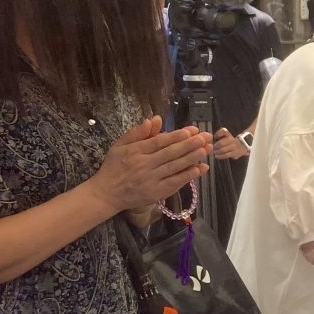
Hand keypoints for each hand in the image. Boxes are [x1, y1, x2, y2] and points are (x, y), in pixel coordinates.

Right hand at [91, 116, 210, 213]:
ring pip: (175, 167)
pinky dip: (188, 176)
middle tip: (206, 137)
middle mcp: (145, 165)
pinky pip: (175, 183)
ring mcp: (151, 180)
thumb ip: (137, 132)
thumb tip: (154, 119)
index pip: (160, 141)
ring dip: (193, 158)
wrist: (106, 194)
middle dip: (191, 144)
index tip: (192, 130)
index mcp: (136, 151)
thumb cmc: (114, 167)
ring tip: (207, 149)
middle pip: (171, 153)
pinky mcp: (156, 193)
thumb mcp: (120, 145)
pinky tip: (200, 169)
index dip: (177, 136)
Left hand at [212, 127, 249, 161]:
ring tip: (215, 152)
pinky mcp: (234, 153)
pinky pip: (226, 155)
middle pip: (221, 142)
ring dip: (217, 151)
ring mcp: (233, 146)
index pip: (224, 131)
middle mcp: (231, 140)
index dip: (218, 133)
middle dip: (215, 146)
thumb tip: (211, 141)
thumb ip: (220, 138)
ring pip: (223, 150)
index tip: (215, 137)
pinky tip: (217, 156)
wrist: (244, 146)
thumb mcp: (227, 137)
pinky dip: (220, 156)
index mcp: (229, 135)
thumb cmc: (232, 142)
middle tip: (213, 148)